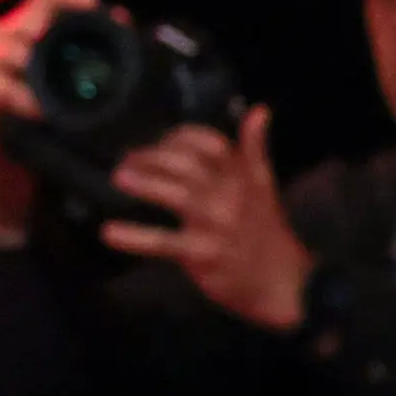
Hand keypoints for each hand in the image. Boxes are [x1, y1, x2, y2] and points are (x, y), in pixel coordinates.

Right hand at [0, 0, 98, 245]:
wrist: (16, 189)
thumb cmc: (48, 135)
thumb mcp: (79, 93)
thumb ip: (95, 58)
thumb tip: (121, 19)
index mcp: (30, 43)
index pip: (43, 0)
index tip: (93, 5)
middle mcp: (2, 58)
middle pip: (7, 24)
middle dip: (27, 28)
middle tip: (47, 38)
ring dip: (14, 59)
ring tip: (37, 70)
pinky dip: (13, 97)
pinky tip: (38, 108)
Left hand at [100, 108, 311, 329]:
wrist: (286, 285)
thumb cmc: (266, 232)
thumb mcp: (264, 186)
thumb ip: (254, 149)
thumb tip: (259, 110)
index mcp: (241, 177)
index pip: (210, 144)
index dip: (180, 137)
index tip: (159, 142)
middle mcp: (230, 196)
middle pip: (187, 164)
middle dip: (153, 157)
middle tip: (125, 160)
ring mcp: (216, 225)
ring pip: (177, 195)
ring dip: (146, 183)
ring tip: (118, 177)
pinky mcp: (203, 254)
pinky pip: (165, 242)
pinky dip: (136, 237)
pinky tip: (109, 232)